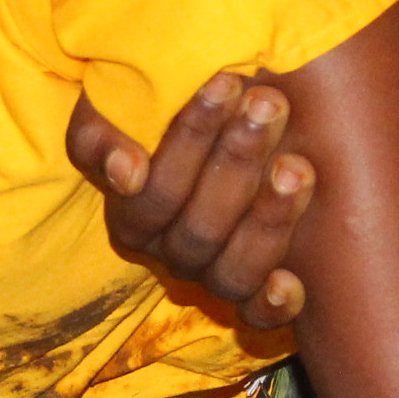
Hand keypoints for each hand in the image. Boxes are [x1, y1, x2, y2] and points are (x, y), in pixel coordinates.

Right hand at [67, 73, 311, 326]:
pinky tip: (292, 281)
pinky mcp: (253, 290)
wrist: (236, 109)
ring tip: (297, 167)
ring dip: (267, 222)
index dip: (189, 138)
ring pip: (230, 275)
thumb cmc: (173, 97)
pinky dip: (272, 305)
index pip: (153, 191)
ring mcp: (211, 273)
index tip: (226, 81)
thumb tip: (128, 174)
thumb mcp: (115, 100)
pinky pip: (255, 316)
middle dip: (237, 162)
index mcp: (131, 211)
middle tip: (269, 104)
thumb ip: (101, 132)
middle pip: (196, 232)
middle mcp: (168, 251)